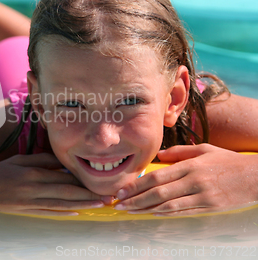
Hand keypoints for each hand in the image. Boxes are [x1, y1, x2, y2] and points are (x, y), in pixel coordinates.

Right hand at [0, 153, 106, 215]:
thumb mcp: (18, 160)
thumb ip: (40, 160)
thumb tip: (60, 162)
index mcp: (32, 173)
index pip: (62, 176)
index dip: (81, 179)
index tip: (98, 179)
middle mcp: (33, 189)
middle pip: (66, 192)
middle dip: (88, 194)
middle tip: (107, 196)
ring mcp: (30, 202)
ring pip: (61, 204)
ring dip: (82, 205)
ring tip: (99, 205)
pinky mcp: (27, 211)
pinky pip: (49, 212)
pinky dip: (64, 213)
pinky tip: (77, 213)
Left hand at [114, 144, 257, 215]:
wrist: (256, 176)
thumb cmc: (228, 161)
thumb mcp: (204, 150)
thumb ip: (179, 152)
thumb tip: (159, 156)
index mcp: (190, 165)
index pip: (157, 177)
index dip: (137, 185)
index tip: (122, 190)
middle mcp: (194, 181)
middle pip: (158, 192)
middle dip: (135, 200)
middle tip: (119, 204)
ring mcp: (202, 196)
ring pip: (168, 205)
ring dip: (146, 209)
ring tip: (130, 211)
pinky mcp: (210, 207)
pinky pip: (183, 212)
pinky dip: (166, 214)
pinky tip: (152, 214)